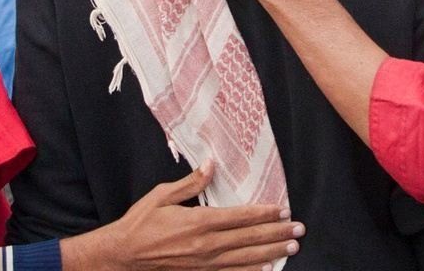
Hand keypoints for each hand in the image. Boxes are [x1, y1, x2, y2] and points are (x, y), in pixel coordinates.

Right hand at [62, 161, 303, 270]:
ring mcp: (204, 263)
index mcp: (198, 222)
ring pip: (246, 258)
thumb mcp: (162, 195)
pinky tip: (267, 270)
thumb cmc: (141, 222)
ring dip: (271, 252)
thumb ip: (190, 182)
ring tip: (292, 247)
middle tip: (299, 229)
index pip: (240, 217)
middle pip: (249, 238)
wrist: (124, 255)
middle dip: (276, 233)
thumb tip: (210, 162)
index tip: (283, 209)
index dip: (264, 213)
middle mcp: (206, 245)